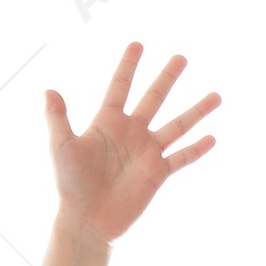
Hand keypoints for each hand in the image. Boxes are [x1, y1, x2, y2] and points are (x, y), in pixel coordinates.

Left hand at [43, 43, 219, 246]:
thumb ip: (58, 119)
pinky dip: (197, 150)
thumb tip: (48, 91)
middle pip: (153, 98)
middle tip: (181, 57)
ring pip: (177, 126)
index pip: (120, 87)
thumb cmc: (70, 185)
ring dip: (196, 111)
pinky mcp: (157, 174)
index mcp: (108, 123)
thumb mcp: (61, 148)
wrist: (86, 221)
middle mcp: (130, 133)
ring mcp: (146, 152)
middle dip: (167, 78)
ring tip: (217, 96)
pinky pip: (181, 158)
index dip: (128, 66)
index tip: (138, 44)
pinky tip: (212, 138)